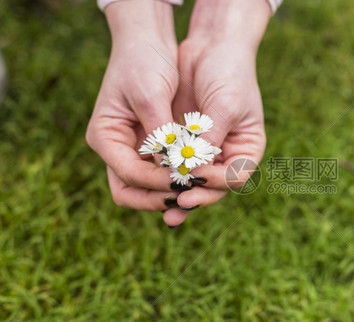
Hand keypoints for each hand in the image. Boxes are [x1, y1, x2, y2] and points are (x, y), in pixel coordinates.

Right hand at [86, 1, 179, 212]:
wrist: (148, 41)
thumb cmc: (145, 62)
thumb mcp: (152, 95)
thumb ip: (162, 133)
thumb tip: (176, 166)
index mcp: (104, 136)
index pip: (130, 174)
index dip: (159, 181)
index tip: (187, 180)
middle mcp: (114, 148)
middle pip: (131, 191)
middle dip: (159, 196)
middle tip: (190, 196)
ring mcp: (130, 148)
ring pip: (145, 186)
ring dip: (169, 191)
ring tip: (197, 189)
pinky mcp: (148, 145)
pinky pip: (160, 172)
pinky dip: (176, 177)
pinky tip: (197, 176)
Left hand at [163, 0, 270, 225]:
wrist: (212, 46)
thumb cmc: (229, 73)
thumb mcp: (224, 106)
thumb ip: (209, 140)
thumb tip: (190, 171)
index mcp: (247, 149)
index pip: (235, 177)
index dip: (216, 182)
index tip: (196, 177)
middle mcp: (227, 154)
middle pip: (214, 187)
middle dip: (196, 196)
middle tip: (178, 202)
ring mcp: (205, 151)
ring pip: (193, 181)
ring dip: (179, 194)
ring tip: (166, 210)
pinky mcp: (185, 143)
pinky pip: (175, 165)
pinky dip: (166, 176)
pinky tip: (153, 186)